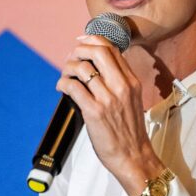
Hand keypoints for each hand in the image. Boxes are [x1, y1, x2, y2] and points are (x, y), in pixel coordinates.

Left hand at [56, 34, 164, 195]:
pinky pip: (73, 87)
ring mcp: (108, 98)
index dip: (91, 40)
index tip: (80, 42)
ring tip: (65, 76)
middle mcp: (121, 86)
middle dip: (78, 50)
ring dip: (67, 69)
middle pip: (97, 51)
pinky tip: (62, 88)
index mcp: (131, 80)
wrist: (133, 156)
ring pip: (81, 68)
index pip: (111, 48)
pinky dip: (63, 83)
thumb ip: (118, 79)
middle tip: (70, 59)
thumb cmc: (128, 129)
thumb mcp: (131, 98)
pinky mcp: (94, 112)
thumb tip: (95, 62)